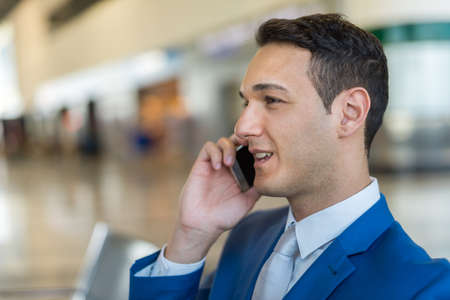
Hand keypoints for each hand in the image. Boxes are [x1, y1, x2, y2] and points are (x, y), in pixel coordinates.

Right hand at [165, 135, 259, 262]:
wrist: (204, 225)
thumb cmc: (225, 216)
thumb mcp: (248, 201)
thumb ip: (258, 186)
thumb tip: (272, 174)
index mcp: (240, 172)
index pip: (248, 151)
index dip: (255, 147)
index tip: (260, 151)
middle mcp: (228, 166)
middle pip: (237, 141)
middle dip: (243, 140)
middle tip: (247, 149)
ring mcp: (215, 164)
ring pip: (223, 141)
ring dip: (228, 148)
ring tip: (230, 163)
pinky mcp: (202, 164)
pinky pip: (208, 147)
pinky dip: (215, 152)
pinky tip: (218, 167)